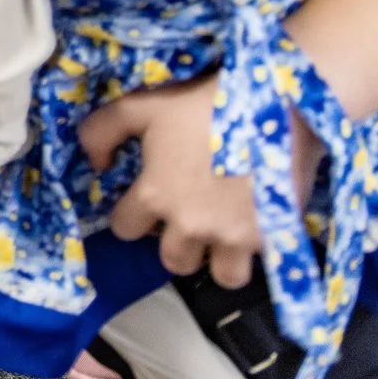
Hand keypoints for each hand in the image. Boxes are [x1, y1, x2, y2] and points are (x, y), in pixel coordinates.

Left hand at [79, 77, 318, 284]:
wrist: (280, 105)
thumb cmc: (205, 103)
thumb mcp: (142, 106)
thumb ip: (102, 131)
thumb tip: (97, 164)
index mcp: (155, 194)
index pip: (124, 228)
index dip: (131, 216)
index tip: (148, 202)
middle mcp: (190, 224)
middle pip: (173, 260)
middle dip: (177, 244)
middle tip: (190, 219)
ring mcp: (234, 236)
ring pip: (220, 275)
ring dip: (219, 259)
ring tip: (225, 233)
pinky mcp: (273, 239)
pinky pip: (260, 267)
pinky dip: (256, 254)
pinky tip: (257, 229)